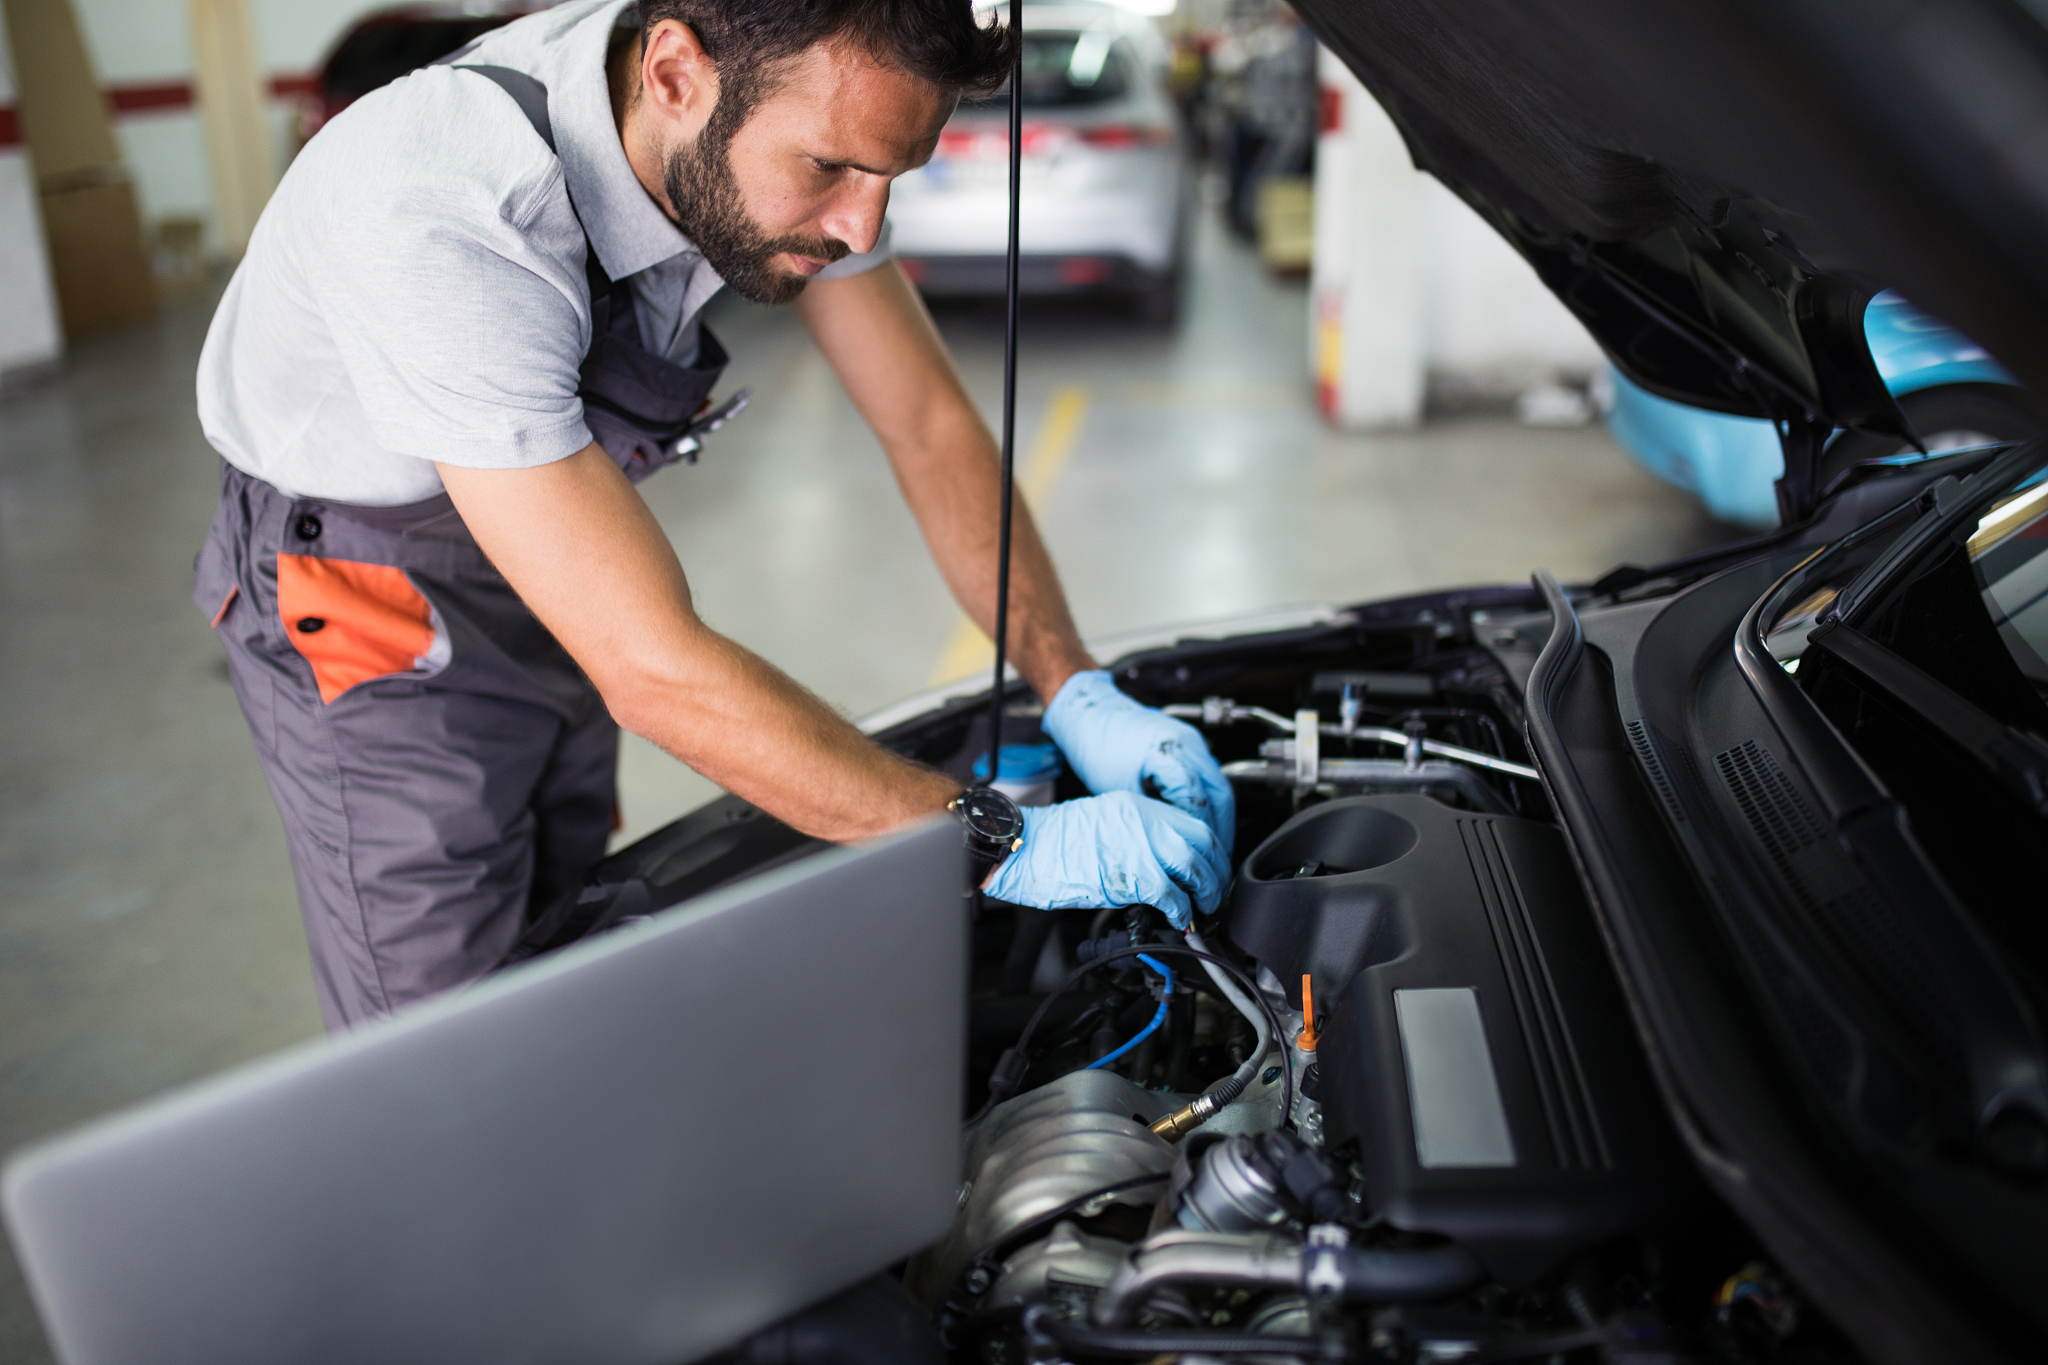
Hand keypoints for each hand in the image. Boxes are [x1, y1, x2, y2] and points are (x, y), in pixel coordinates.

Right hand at [981, 792, 1226, 929]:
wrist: (1027, 846)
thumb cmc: (1053, 841)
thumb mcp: (1103, 824)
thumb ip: (1135, 838)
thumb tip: (1157, 866)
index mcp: (1138, 807)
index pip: (1191, 823)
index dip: (1207, 849)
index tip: (1209, 866)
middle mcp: (1146, 820)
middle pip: (1202, 841)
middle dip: (1215, 869)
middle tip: (1214, 891)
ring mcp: (1142, 845)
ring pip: (1195, 866)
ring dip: (1206, 891)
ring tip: (1204, 908)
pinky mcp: (1134, 874)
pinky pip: (1173, 894)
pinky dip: (1183, 910)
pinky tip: (1180, 920)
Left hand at [1041, 670, 1235, 857]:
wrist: (1088, 711)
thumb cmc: (1097, 744)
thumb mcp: (1118, 789)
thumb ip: (1148, 815)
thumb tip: (1167, 841)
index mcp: (1171, 753)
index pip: (1200, 802)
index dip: (1203, 833)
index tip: (1202, 854)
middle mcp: (1188, 743)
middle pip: (1221, 794)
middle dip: (1223, 829)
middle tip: (1218, 857)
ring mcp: (1191, 740)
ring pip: (1220, 784)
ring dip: (1219, 814)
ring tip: (1213, 843)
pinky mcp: (1187, 741)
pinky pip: (1209, 773)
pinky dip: (1210, 798)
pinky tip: (1202, 817)